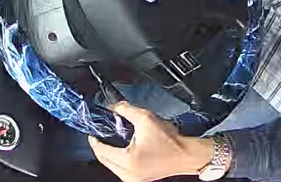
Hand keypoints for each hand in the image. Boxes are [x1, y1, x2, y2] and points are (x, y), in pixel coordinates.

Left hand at [88, 102, 214, 181]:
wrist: (187, 154)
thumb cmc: (171, 141)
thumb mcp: (145, 119)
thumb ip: (126, 110)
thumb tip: (114, 106)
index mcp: (128, 161)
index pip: (101, 151)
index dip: (94, 140)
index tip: (93, 132)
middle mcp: (129, 174)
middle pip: (104, 161)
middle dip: (101, 147)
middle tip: (101, 135)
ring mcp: (134, 179)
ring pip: (112, 167)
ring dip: (110, 154)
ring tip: (112, 140)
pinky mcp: (140, 179)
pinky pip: (121, 170)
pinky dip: (119, 160)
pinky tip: (123, 150)